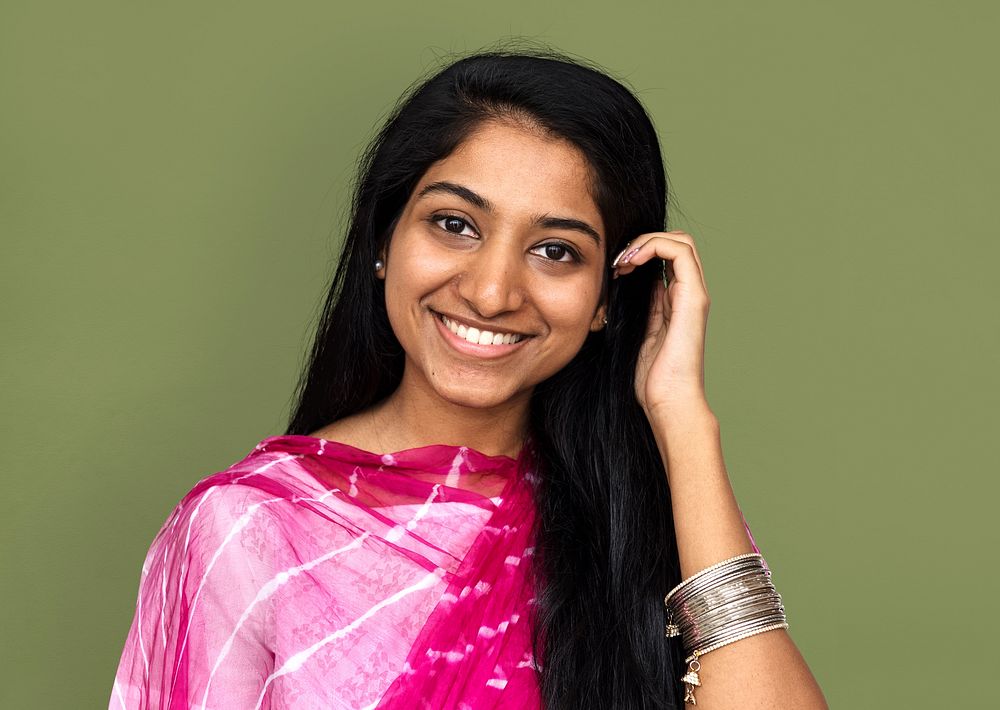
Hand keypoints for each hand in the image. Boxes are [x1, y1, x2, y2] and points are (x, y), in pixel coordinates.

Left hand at [612, 230, 712, 422]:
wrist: (667, 401)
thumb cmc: (651, 378)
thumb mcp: (638, 332)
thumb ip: (641, 308)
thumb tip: (630, 284)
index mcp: (676, 301)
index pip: (666, 257)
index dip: (640, 252)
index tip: (615, 269)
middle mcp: (689, 294)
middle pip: (676, 243)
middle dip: (643, 241)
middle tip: (618, 262)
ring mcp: (695, 294)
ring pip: (681, 241)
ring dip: (647, 241)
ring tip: (623, 260)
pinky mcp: (694, 298)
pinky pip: (680, 252)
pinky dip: (653, 246)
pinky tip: (631, 262)